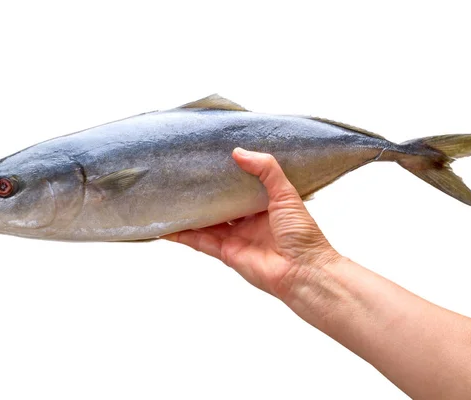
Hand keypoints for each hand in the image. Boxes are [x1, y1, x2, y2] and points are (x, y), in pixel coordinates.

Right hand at [163, 148, 340, 298]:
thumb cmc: (301, 233)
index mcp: (265, 204)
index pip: (240, 186)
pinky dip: (183, 235)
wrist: (303, 272)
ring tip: (169, 198)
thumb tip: (238, 152)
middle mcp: (248, 221)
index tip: (209, 161)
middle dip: (204, 193)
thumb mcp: (286, 193)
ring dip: (189, 213)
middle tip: (184, 177)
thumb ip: (266, 169)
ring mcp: (236, 237)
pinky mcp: (226, 253)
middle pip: (220, 204)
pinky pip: (200, 242)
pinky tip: (167, 227)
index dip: (226, 175)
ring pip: (206, 222)